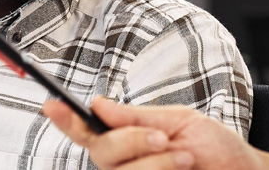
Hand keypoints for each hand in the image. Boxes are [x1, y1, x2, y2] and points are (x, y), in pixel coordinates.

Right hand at [43, 97, 268, 169]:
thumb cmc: (217, 149)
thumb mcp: (181, 121)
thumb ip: (137, 117)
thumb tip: (98, 104)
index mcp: (128, 139)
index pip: (88, 131)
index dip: (66, 120)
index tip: (51, 105)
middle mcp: (125, 164)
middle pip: (102, 153)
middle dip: (131, 142)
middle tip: (164, 138)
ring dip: (156, 163)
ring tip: (187, 159)